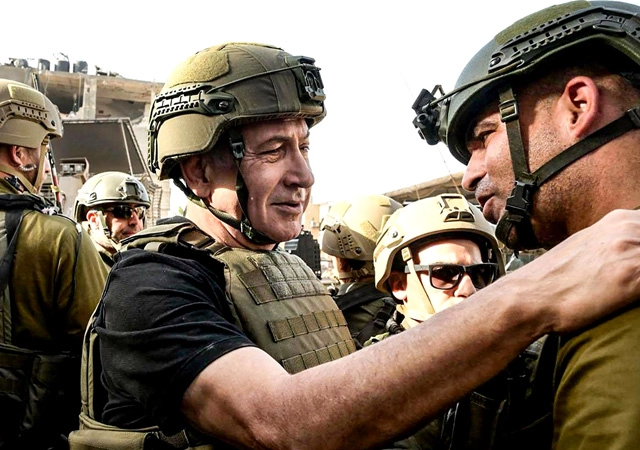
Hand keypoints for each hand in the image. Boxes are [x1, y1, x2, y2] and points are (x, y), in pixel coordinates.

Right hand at [509, 209, 639, 332]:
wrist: (530, 297)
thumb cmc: (554, 281)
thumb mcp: (587, 248)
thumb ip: (617, 245)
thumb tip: (630, 255)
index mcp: (619, 220)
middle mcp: (629, 229)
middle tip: (639, 278)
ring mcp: (633, 250)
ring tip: (635, 286)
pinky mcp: (635, 276)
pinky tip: (634, 296)